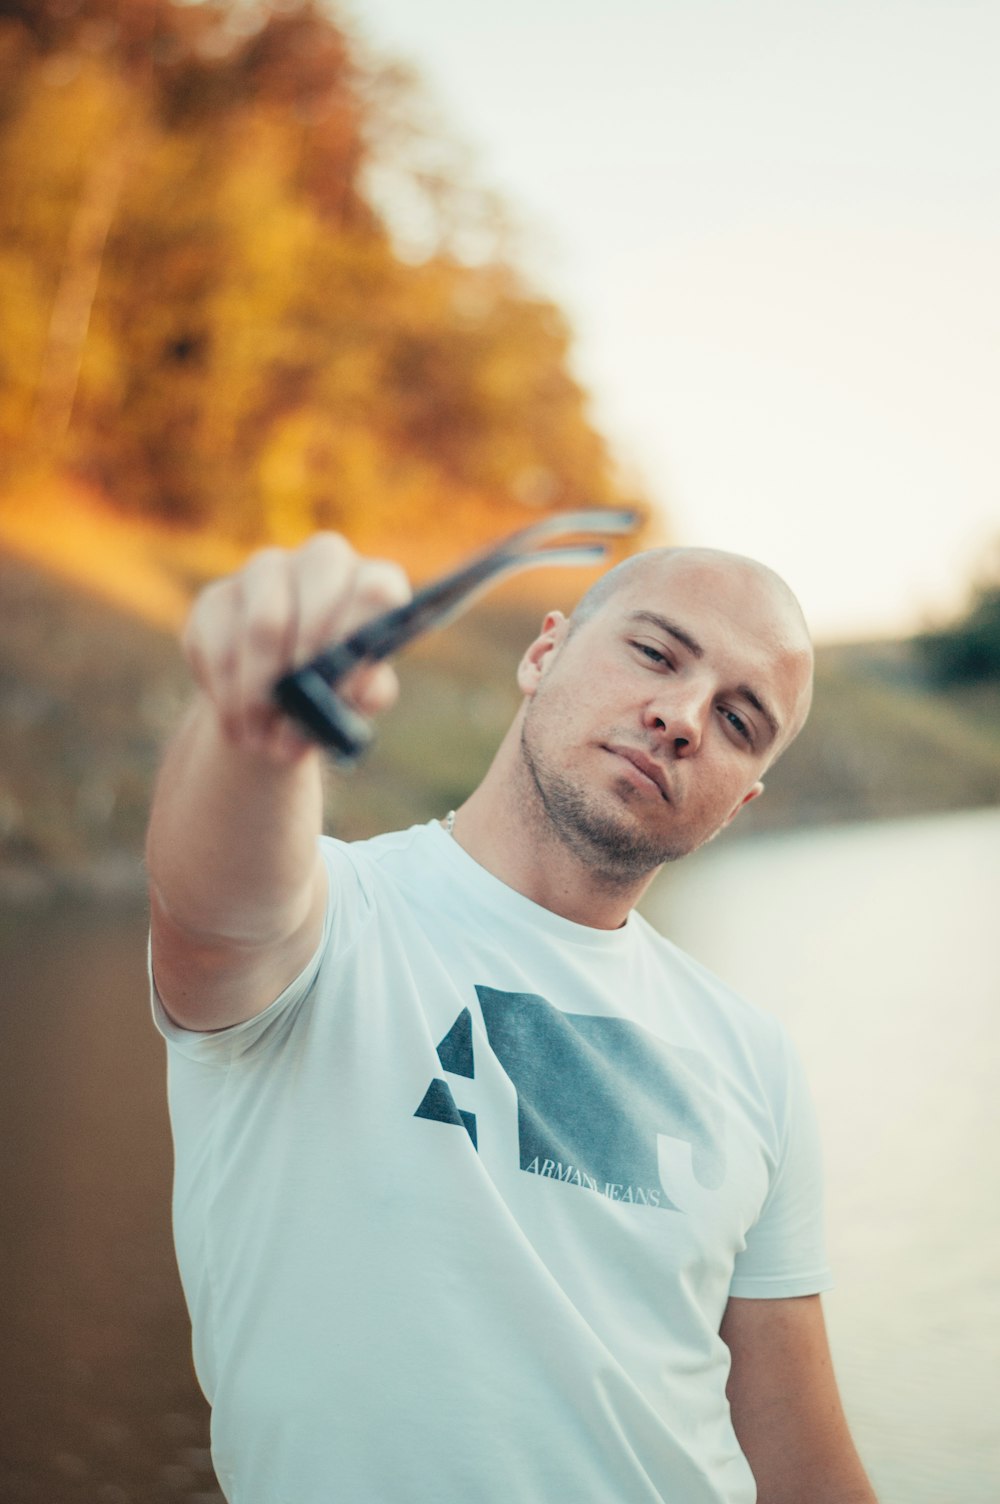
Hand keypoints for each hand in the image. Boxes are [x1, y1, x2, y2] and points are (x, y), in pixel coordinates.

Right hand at [182, 534, 410, 762]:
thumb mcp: (360, 699)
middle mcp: (323, 562)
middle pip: (317, 592)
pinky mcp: (217, 596)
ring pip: (263, 624)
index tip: (338, 687)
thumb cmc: (333, 695)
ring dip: (261, 691)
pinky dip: (227, 692)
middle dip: (306, 660)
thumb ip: (369, 691)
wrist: (275, 707)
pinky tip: (235, 719)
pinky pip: (219, 643)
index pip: (376, 592)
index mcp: (374, 582)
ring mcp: (267, 570)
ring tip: (260, 739)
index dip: (356, 639)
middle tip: (295, 717)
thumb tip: (363, 688)